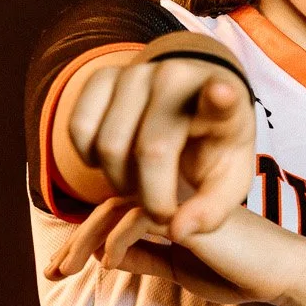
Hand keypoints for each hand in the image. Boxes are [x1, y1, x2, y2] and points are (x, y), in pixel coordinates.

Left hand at [44, 196, 305, 305]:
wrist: (282, 272)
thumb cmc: (238, 269)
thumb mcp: (180, 267)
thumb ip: (146, 257)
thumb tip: (106, 255)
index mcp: (171, 203)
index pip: (116, 212)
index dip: (84, 239)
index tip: (60, 269)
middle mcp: (173, 193)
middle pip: (108, 207)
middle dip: (75, 241)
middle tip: (53, 272)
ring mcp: (181, 199)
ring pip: (115, 210)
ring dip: (85, 241)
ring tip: (65, 269)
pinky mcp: (189, 212)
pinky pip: (138, 220)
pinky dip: (118, 242)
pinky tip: (111, 263)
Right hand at [67, 52, 255, 241]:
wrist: (189, 101)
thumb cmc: (212, 145)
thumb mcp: (227, 180)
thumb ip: (211, 212)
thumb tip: (176, 231)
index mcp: (223, 101)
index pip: (223, 98)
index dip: (221, 98)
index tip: (222, 92)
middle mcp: (178, 78)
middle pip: (150, 151)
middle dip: (150, 196)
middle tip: (160, 206)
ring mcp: (136, 73)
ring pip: (107, 144)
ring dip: (119, 181)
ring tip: (141, 184)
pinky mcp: (102, 75)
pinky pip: (79, 129)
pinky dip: (89, 158)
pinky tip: (114, 161)